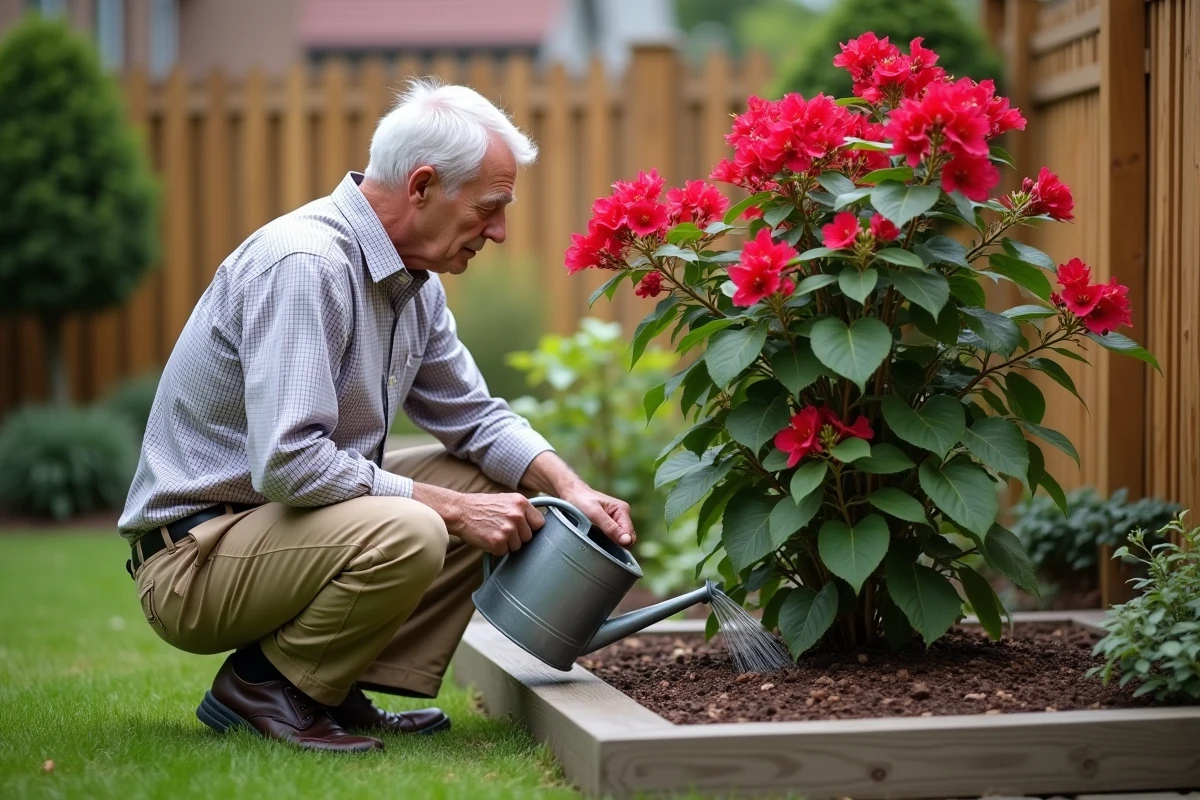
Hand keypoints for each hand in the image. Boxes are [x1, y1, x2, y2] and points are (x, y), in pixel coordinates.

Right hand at [412, 485, 544, 555]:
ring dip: (507, 544)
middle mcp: (517, 515)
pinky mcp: (497, 542)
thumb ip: (522, 510)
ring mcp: (507, 529)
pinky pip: (504, 552)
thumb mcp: (506, 500)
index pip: (540, 523)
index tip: (524, 529)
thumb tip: (538, 523)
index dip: (531, 528)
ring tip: (494, 532)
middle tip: (503, 529)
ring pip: (518, 546)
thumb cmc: (482, 506)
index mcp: (521, 502)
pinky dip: (497, 549)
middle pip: (529, 537)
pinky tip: (488, 537)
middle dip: (518, 537)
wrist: (460, 511)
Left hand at [559, 485, 635, 547]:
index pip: (630, 535)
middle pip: (626, 539)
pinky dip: (605, 541)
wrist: (571, 494)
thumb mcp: (594, 513)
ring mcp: (616, 521)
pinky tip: (595, 537)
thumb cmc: (581, 500)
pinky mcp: (609, 526)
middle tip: (598, 538)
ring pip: (619, 540)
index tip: (605, 540)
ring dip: (609, 542)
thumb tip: (627, 541)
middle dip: (615, 543)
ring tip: (595, 536)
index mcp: (622, 510)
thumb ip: (610, 527)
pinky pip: (612, 539)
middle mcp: (622, 516)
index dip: (620, 542)